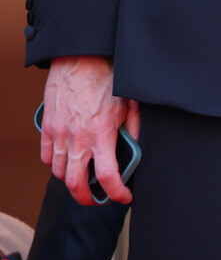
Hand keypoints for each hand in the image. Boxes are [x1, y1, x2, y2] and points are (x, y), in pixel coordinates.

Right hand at [40, 56, 134, 205]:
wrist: (80, 59)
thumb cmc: (108, 78)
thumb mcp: (131, 105)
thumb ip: (133, 129)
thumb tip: (136, 148)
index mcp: (101, 134)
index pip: (107, 176)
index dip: (117, 192)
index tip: (124, 197)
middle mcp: (77, 138)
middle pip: (75, 183)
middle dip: (86, 198)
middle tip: (97, 199)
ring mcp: (58, 134)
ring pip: (58, 172)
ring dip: (70, 180)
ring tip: (82, 178)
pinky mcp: (47, 127)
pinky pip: (46, 155)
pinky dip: (54, 163)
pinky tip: (67, 160)